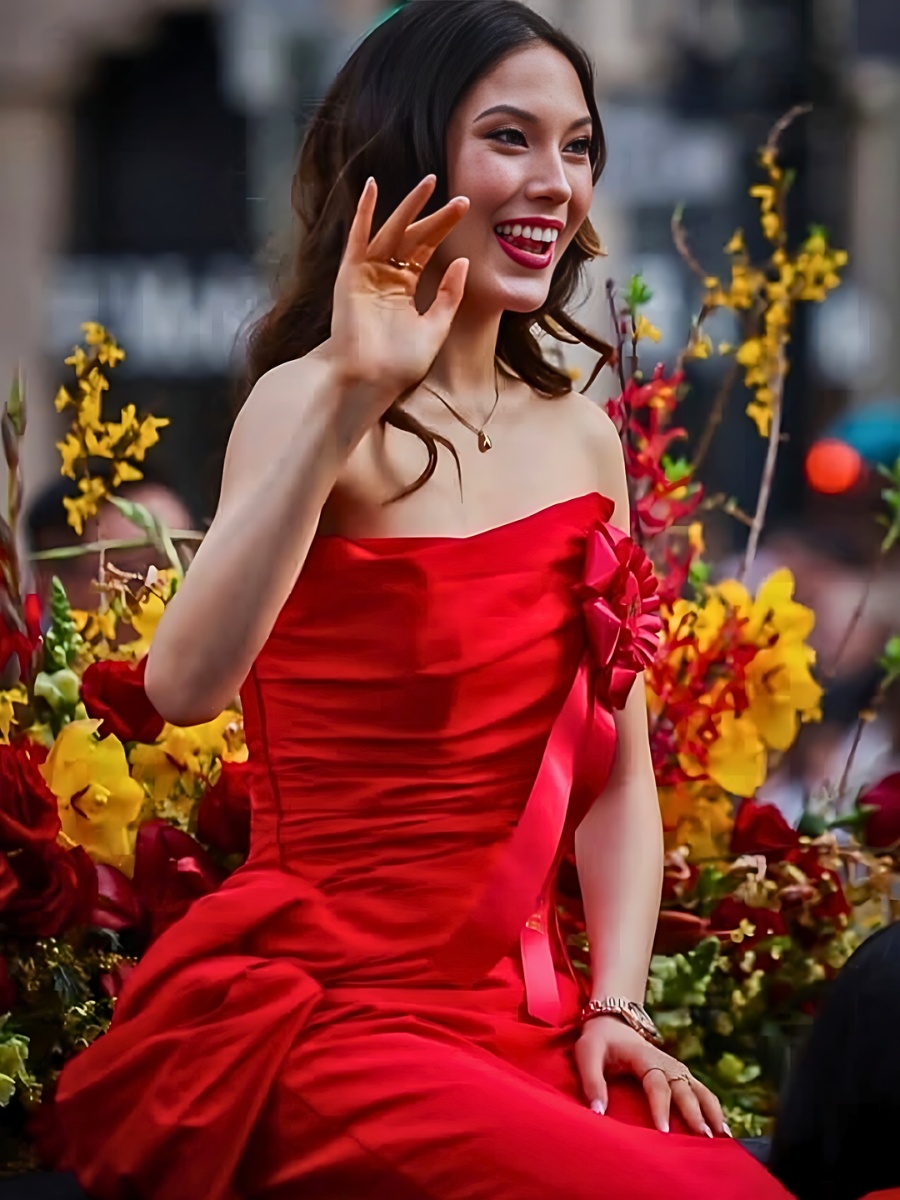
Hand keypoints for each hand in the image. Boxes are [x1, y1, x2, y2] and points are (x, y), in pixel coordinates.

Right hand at [329, 174, 469, 406]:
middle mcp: (385, 277)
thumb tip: (462, 262)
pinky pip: (357, 238)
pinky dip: (362, 213)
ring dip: (408, 206)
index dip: (444, 228)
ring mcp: (367, 274)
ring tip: (429, 183)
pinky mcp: (351, 275)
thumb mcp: (435, 328)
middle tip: (461, 198)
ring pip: (391, 231)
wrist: (371, 380)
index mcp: (404, 289)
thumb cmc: (400, 364)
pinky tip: (372, 188)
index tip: (465, 207)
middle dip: (435, 216)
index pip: (426, 249)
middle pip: (413, 237)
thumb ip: (449, 296)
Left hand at [574, 1016, 731, 1137]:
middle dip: (694, 1112)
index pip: (656, 1082)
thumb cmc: (599, 1042)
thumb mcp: (587, 1053)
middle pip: (684, 1087)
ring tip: (723, 1136)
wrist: (613, 1022)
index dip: (660, 1106)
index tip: (664, 1132)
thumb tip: (597, 1113)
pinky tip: (723, 1129)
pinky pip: (701, 1091)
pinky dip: (713, 1108)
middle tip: (703, 1137)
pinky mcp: (680, 1075)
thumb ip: (591, 1081)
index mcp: (643, 1056)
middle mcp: (665, 1062)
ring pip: (699, 1088)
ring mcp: (675, 1068)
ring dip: (711, 1110)